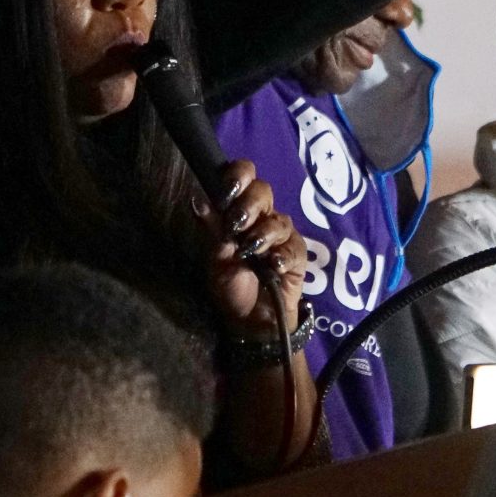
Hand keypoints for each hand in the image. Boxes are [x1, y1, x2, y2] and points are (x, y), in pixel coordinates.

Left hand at [193, 160, 305, 338]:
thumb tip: (198, 200)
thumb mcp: (215, 259)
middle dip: (249, 204)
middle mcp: (262, 217)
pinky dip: (280, 256)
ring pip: (278, 220)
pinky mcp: (297, 256)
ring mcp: (282, 235)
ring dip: (262, 234)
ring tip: (250, 252)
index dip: (237, 176)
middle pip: (263, 190)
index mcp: (239, 210)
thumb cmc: (231, 285)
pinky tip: (271, 267)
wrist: (250, 320)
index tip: (226, 193)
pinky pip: (292, 248)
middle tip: (236, 224)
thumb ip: (212, 230)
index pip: (243, 176)